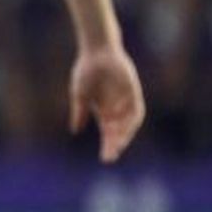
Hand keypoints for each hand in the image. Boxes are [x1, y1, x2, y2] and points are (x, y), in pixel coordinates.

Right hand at [69, 44, 144, 162]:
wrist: (97, 52)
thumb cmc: (87, 71)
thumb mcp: (80, 95)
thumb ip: (79, 112)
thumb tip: (76, 131)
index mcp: (105, 111)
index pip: (109, 133)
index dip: (108, 146)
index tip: (106, 159)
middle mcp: (117, 109)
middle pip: (119, 132)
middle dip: (115, 144)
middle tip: (111, 156)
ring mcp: (126, 101)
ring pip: (129, 124)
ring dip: (124, 135)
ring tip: (118, 145)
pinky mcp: (133, 92)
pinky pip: (136, 110)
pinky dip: (131, 119)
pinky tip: (123, 126)